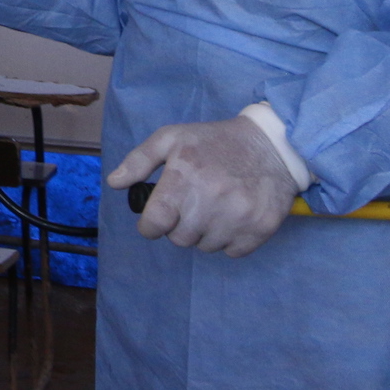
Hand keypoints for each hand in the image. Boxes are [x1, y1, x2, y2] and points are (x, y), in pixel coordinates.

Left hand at [105, 115, 298, 256]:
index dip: (151, 225)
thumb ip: (139, 160)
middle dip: (181, 225)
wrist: (274, 144)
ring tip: (217, 205)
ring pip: (205, 247)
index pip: (154, 225)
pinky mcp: (259, 229)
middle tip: (195, 202)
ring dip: (206, 232)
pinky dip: (231, 239)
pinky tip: (235, 214)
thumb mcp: (173, 138)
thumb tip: (115, 183)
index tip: (160, 217)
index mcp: (184, 178)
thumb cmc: (216, 141)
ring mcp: (237, 217)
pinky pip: (232, 252)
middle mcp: (210, 201)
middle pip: (179, 240)